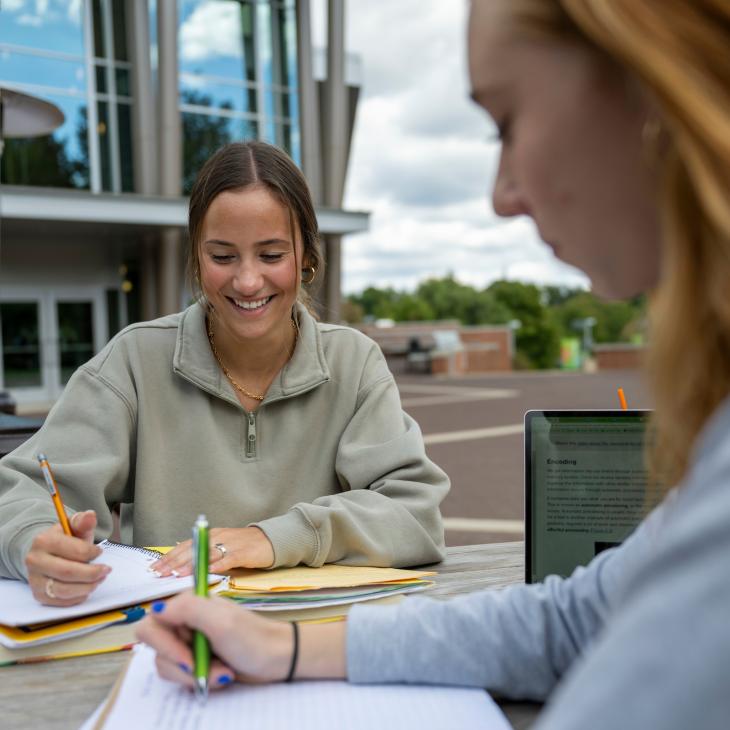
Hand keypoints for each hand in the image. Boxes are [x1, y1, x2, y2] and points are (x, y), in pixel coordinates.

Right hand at [24, 510, 109, 605]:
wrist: (46, 554)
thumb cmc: (65, 539)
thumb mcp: (74, 527)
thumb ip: (83, 521)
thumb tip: (90, 515)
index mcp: (43, 541)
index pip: (74, 551)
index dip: (92, 553)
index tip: (100, 552)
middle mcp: (35, 561)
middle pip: (68, 573)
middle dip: (92, 573)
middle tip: (106, 570)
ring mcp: (35, 580)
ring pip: (64, 590)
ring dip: (87, 586)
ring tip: (99, 579)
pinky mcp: (39, 595)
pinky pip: (61, 602)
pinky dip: (79, 597)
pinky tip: (87, 588)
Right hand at [135, 593, 346, 689]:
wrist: (276, 658)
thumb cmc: (252, 638)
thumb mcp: (221, 622)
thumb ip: (188, 610)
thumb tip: (156, 607)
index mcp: (188, 604)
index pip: (151, 624)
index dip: (164, 645)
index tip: (187, 658)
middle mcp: (184, 621)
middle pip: (157, 650)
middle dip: (183, 665)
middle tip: (205, 669)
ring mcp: (189, 641)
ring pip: (168, 666)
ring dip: (195, 674)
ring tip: (221, 673)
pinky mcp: (195, 660)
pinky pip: (181, 675)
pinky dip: (200, 679)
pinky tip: (221, 675)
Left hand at [150, 526, 274, 576]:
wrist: (270, 540)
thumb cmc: (245, 546)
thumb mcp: (222, 546)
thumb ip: (205, 553)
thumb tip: (182, 564)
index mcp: (210, 536)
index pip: (184, 546)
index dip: (168, 557)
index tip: (154, 568)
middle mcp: (217, 537)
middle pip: (192, 549)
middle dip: (173, 563)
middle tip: (159, 574)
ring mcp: (230, 544)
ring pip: (206, 554)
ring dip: (191, 565)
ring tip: (177, 575)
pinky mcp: (243, 553)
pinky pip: (227, 560)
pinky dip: (217, 566)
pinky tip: (207, 572)